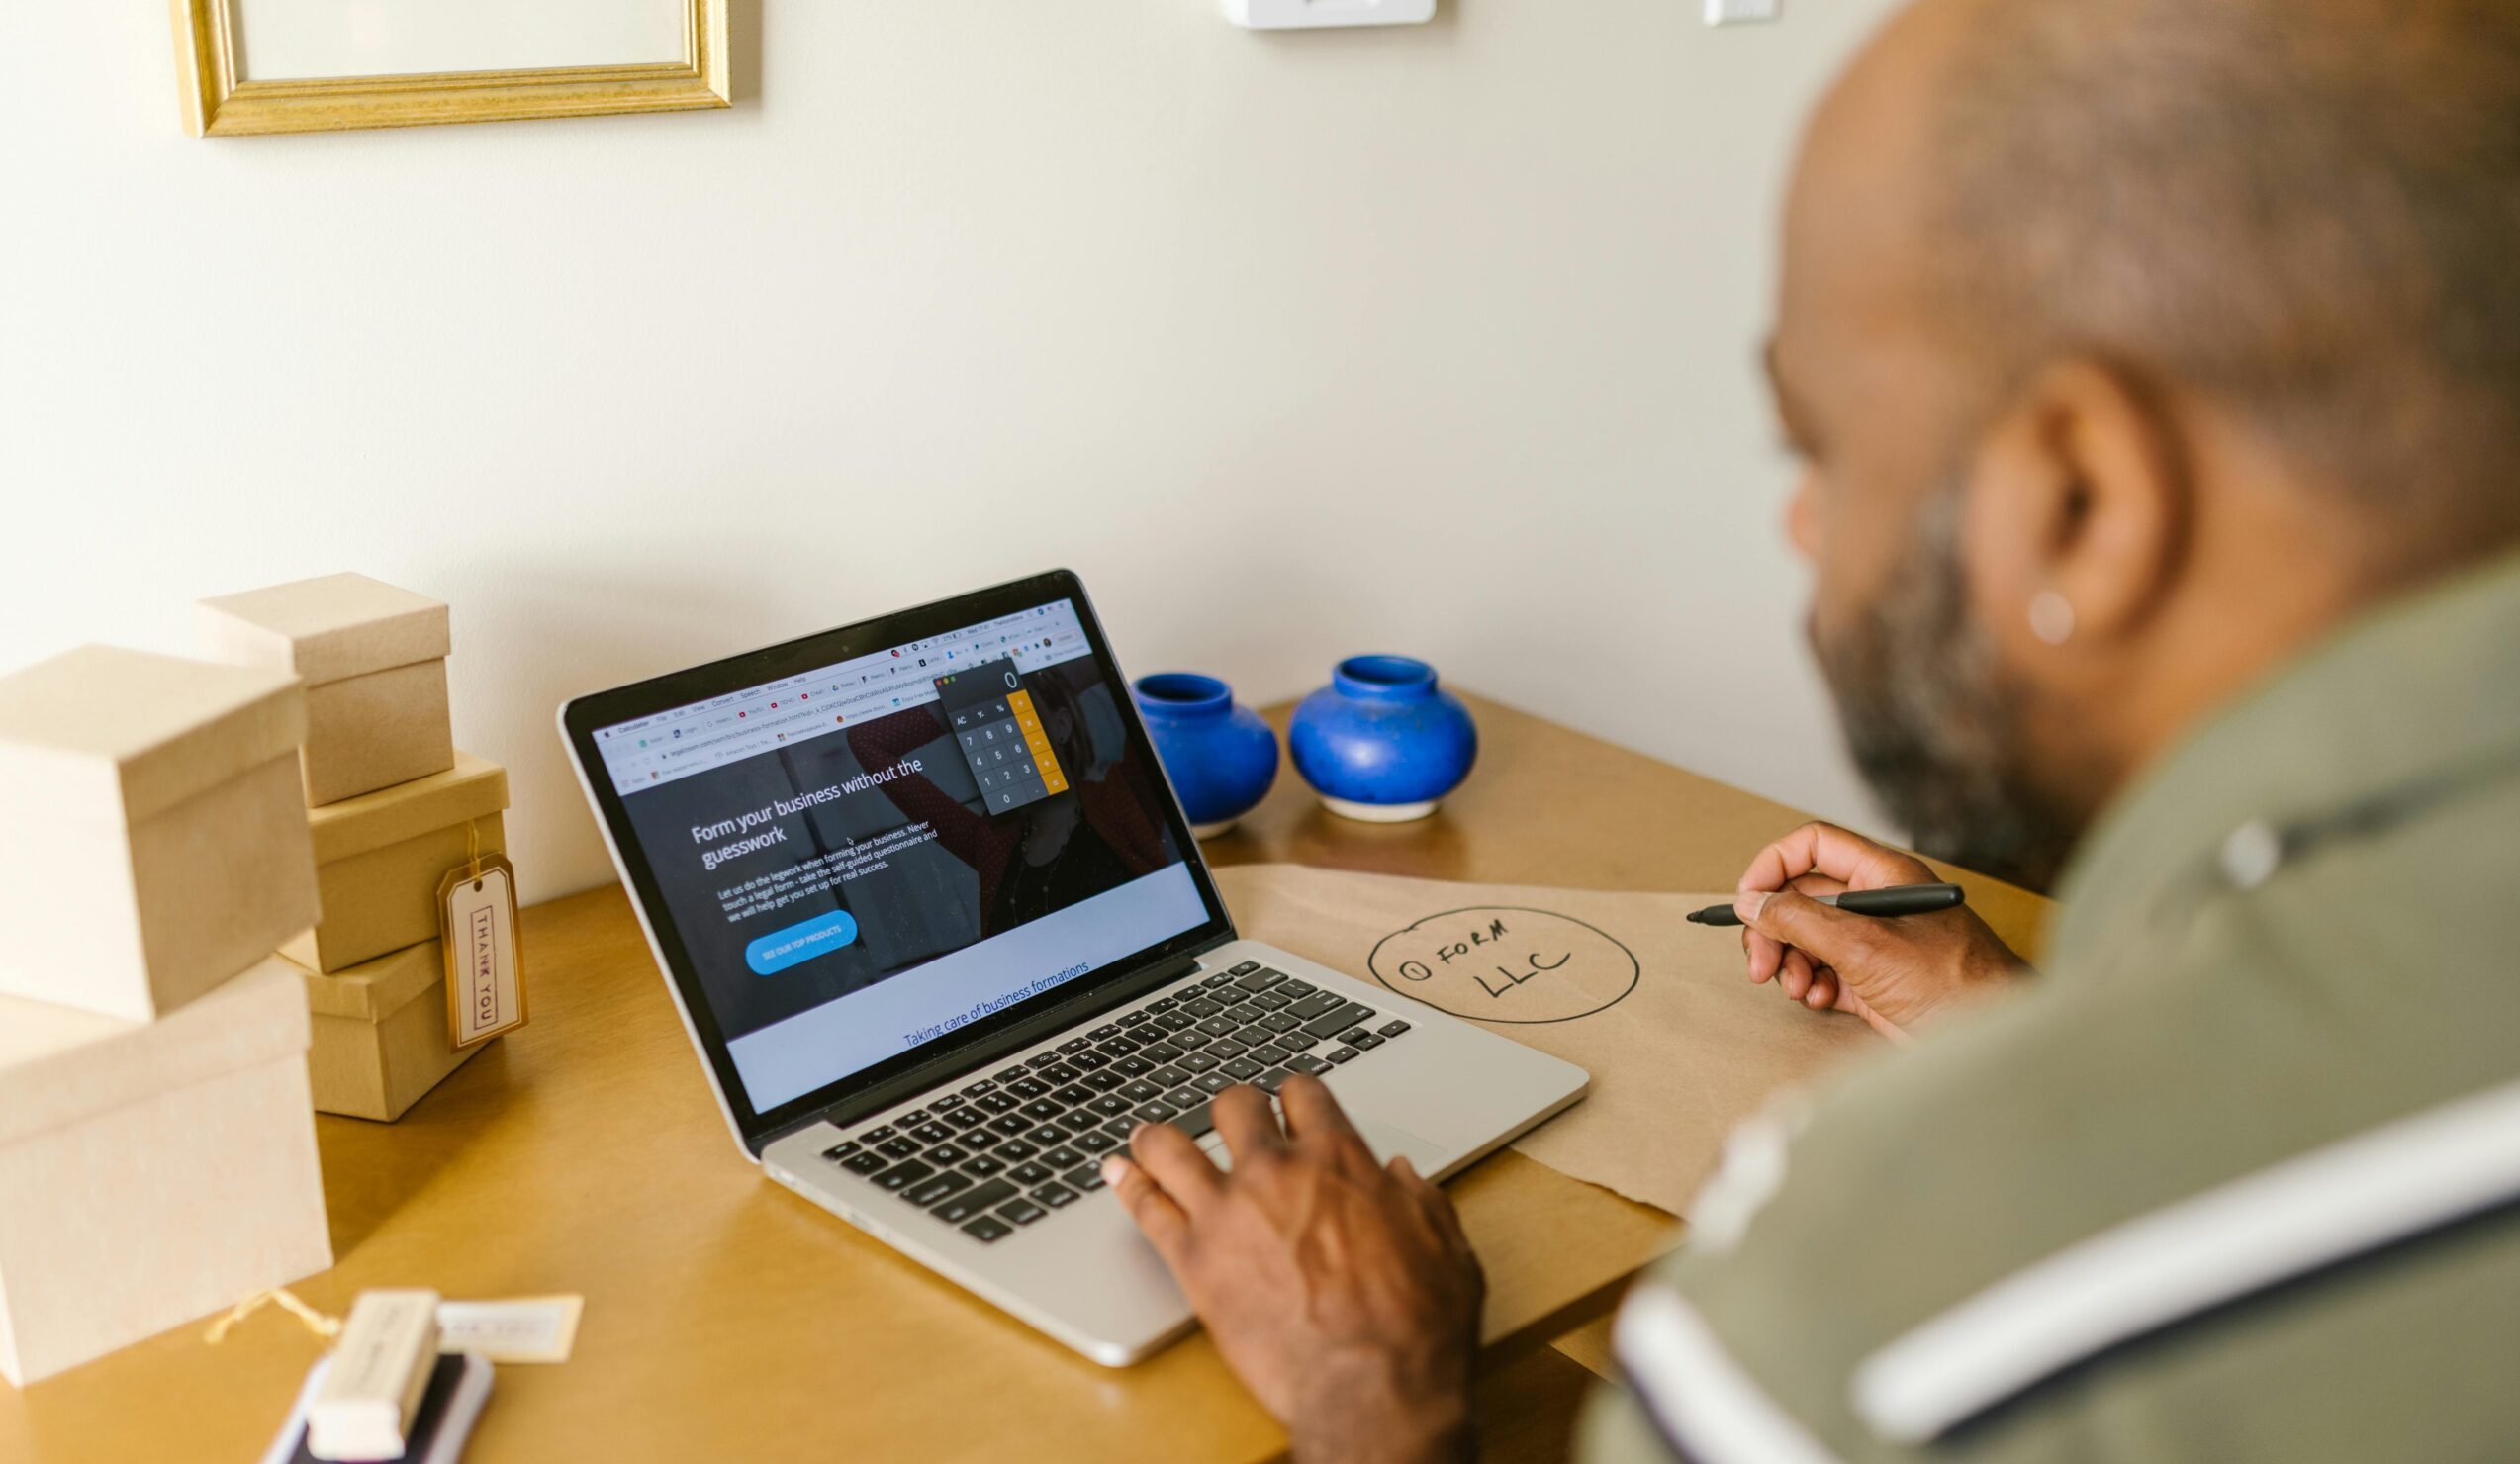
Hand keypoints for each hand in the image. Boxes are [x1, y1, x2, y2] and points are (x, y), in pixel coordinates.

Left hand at [1103, 1079, 1482, 1463]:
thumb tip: (1401, 1176)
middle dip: (1233, 1108)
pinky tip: (1118, 1175)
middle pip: (1234, 1106)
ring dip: (1159, 1137)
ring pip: (1172, 1145)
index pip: (1304, 1094)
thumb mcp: (1444, 1248)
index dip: (1295, 1095)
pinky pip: (1146, 1207)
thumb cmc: (1415, 1326)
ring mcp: (1228, 1212)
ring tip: (1149, 1137)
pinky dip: (1128, 1184)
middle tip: (1229, 1120)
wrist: (1371, 1388)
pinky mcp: (1193, 1260)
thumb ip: (1420, 1201)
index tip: (1289, 1105)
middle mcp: (1277, 1172)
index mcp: (1339, 1160)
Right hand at [1734, 821, 2025, 1038]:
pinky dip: (1810, 986)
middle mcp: (1876, 903)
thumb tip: (1753, 902)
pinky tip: (1820, 1001)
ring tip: (1796, 988)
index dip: (1774, 866)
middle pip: (1801, 898)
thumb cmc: (1957, 984)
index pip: (1815, 846)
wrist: (1997, 1039)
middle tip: (1760, 964)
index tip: (1747, 900)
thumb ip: (1802, 920)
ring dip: (1790, 962)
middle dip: (1774, 929)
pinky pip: (1823, 973)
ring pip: (1807, 938)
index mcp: (1884, 875)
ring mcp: (1874, 943)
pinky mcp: (1873, 981)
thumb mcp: (1866, 946)